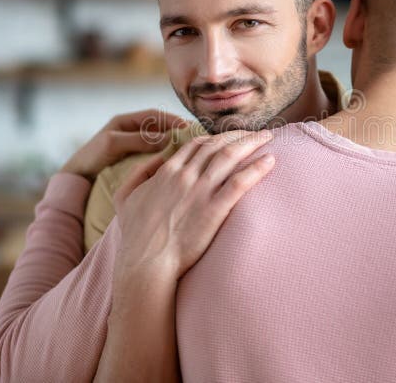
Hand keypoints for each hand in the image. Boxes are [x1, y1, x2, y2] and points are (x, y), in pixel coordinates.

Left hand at [59, 108, 188, 182]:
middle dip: (177, 130)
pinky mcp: (135, 157)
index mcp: (126, 121)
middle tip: (195, 138)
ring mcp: (134, 144)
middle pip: (160, 126)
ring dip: (173, 143)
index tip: (188, 127)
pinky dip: (165, 154)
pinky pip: (154, 152)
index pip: (155, 115)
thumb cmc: (92, 157)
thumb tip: (168, 138)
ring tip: (189, 150)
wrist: (78, 176)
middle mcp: (132, 130)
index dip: (172, 119)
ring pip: (159, 140)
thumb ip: (140, 140)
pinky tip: (174, 161)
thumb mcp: (114, 144)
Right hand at [112, 129, 275, 283]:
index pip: (197, 144)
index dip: (217, 137)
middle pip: (218, 144)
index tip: (231, 137)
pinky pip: (240, 182)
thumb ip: (138, 173)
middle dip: (240, 134)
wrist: (146, 262)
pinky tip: (270, 161)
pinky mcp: (214, 210)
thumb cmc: (136, 235)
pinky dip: (256, 168)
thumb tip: (158, 159)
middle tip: (257, 133)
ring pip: (230, 156)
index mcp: (167, 171)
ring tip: (269, 137)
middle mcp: (186, 175)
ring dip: (252, 142)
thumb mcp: (125, 197)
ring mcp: (200, 192)